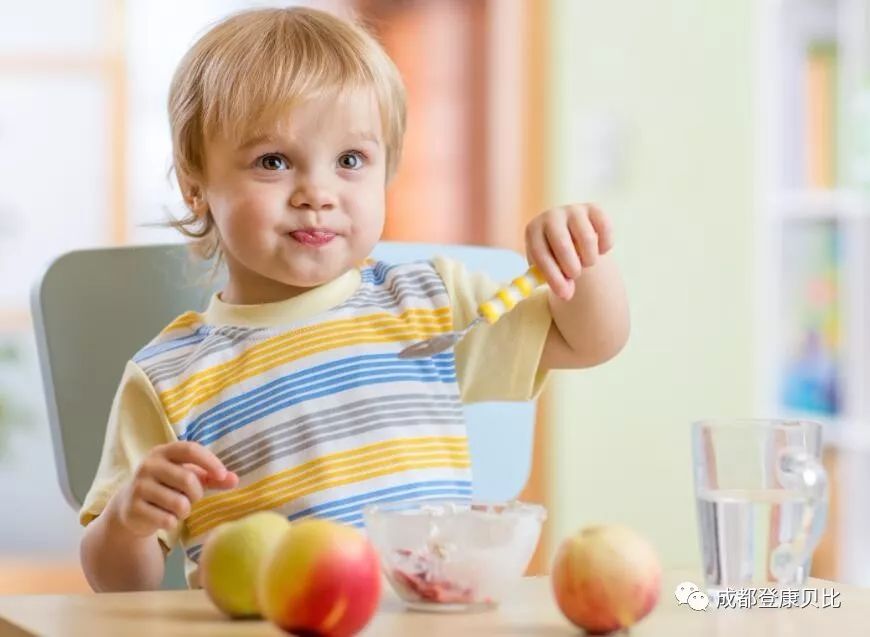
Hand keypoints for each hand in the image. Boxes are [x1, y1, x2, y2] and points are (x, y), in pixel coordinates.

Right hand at [110, 441, 238, 537]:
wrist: (130, 507)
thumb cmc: (167, 487)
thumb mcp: (188, 477)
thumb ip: (212, 477)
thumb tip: (234, 479)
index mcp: (163, 452)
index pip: (190, 449)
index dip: (209, 461)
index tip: (222, 474)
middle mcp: (148, 465)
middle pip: (188, 479)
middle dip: (196, 493)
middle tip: (190, 498)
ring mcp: (138, 487)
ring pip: (179, 503)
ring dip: (184, 510)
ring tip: (175, 508)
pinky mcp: (133, 509)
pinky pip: (167, 520)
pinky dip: (172, 522)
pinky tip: (163, 518)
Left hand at [524, 203, 613, 299]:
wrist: (571, 236)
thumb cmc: (555, 257)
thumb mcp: (549, 269)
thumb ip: (555, 282)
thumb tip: (566, 293)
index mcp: (533, 231)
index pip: (540, 253)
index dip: (553, 276)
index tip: (564, 294)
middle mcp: (551, 216)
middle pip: (562, 244)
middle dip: (572, 268)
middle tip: (576, 275)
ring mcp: (573, 210)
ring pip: (587, 240)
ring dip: (589, 259)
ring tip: (585, 262)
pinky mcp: (593, 208)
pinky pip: (605, 229)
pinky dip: (604, 246)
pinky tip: (598, 250)